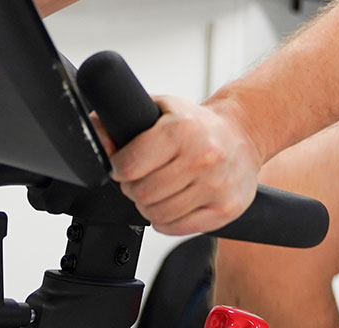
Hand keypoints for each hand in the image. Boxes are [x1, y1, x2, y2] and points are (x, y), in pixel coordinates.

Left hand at [104, 95, 260, 235]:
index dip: (119, 168)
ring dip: (150, 206)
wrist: (243, 133)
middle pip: (142, 193)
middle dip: (134, 188)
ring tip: (160, 190)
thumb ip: (121, 123)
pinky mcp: (226, 209)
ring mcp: (216, 186)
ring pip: (158, 214)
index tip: (124, 165)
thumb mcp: (159, 110)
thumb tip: (95, 136)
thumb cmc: (197, 124)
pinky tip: (174, 202)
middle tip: (143, 178)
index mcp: (182, 130)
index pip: (129, 166)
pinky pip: (178, 228)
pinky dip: (167, 220)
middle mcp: (202, 157)